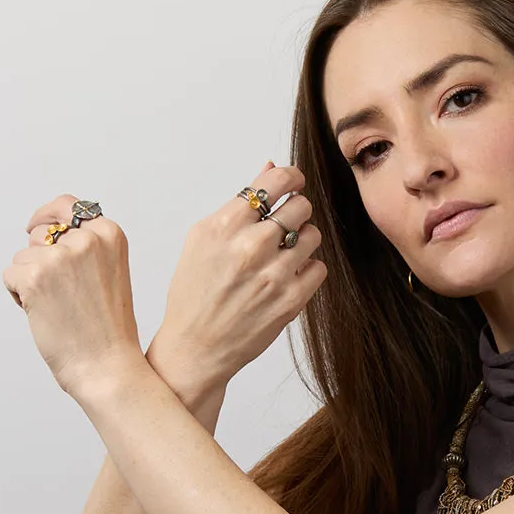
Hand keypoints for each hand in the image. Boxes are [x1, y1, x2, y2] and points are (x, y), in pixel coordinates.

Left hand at [3, 194, 144, 396]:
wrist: (107, 366)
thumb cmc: (108, 329)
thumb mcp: (111, 273)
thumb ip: (87, 248)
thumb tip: (44, 231)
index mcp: (110, 235)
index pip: (69, 205)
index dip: (48, 215)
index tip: (36, 225)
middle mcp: (86, 239)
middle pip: (41, 234)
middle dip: (40, 259)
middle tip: (62, 294)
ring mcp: (59, 257)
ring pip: (22, 258)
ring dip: (30, 280)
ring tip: (57, 308)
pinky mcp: (33, 277)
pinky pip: (10, 277)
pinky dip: (18, 296)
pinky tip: (43, 314)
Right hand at [152, 162, 326, 385]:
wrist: (196, 346)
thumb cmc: (195, 291)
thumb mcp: (203, 239)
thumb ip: (239, 204)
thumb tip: (269, 168)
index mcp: (225, 226)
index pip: (275, 182)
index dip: (291, 177)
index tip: (293, 183)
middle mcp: (251, 246)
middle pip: (301, 205)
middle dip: (295, 212)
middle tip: (285, 225)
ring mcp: (274, 274)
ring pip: (313, 235)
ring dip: (302, 241)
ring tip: (284, 254)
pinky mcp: (291, 299)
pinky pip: (319, 267)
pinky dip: (307, 269)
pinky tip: (287, 276)